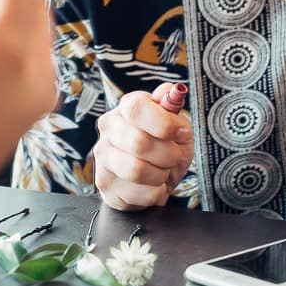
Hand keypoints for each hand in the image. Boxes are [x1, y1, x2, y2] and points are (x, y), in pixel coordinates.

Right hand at [93, 86, 193, 210]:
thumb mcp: (175, 125)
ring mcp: (103, 158)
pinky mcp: (105, 185)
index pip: (136, 108)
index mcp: (126, 109)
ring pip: (137, 170)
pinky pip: (137, 194)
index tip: (182, 132)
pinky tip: (154, 186)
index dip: (165, 123)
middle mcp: (109, 130)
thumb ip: (171, 107)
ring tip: (163, 171)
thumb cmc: (165, 147)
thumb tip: (169, 91)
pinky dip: (156, 193)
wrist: (154, 178)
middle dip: (168, 154)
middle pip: (139, 143)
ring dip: (161, 174)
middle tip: (175, 157)